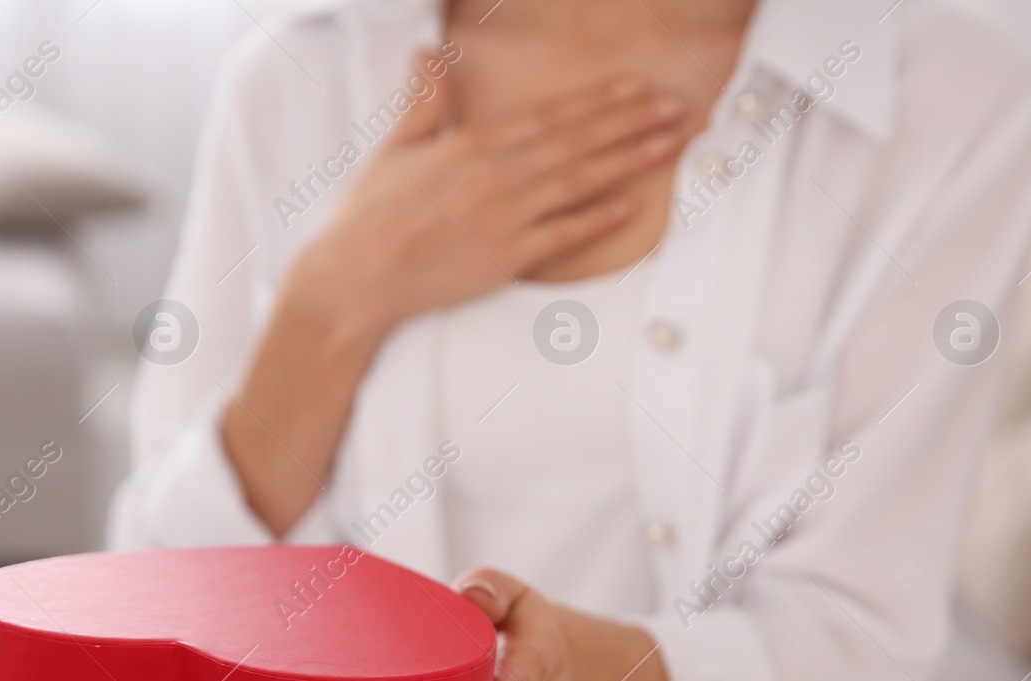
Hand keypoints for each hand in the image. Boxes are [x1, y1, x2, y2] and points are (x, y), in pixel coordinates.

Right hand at [298, 55, 686, 335]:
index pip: (550, 116)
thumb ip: (423, 101)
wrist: (353, 275)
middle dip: (631, 122)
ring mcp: (502, 217)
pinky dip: (594, 222)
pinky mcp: (502, 258)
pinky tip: (628, 208)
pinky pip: (559, 236)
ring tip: (668, 145)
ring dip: (628, 162)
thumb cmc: (369, 215)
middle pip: (577, 142)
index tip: (636, 88)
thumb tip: (429, 55)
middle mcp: (494, 175)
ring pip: (578, 182)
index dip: (599, 101)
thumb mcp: (395, 147)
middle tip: (677, 108)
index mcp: (471, 144)